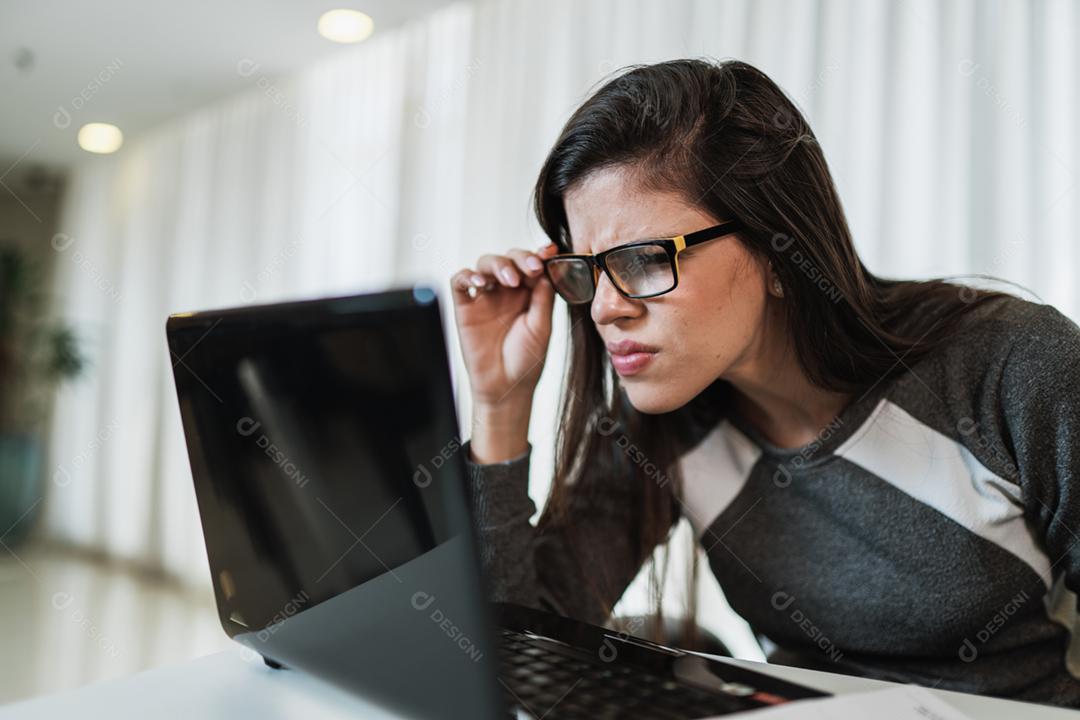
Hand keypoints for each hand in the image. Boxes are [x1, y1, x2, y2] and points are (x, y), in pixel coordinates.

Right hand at [450, 243, 558, 407]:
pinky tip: (479, 282)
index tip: (549, 252)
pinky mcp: (465, 306)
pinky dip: (467, 275)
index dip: (540, 255)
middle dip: (521, 257)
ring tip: (509, 279)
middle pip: (510, 258)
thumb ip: (543, 299)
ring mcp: (485, 296)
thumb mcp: (542, 328)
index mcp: (529, 293)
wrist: (505, 388)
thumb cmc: (525, 360)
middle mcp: (506, 291)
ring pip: (486, 263)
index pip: (532, 264)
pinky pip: (460, 281)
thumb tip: (546, 271)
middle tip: (532, 267)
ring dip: (499, 264)